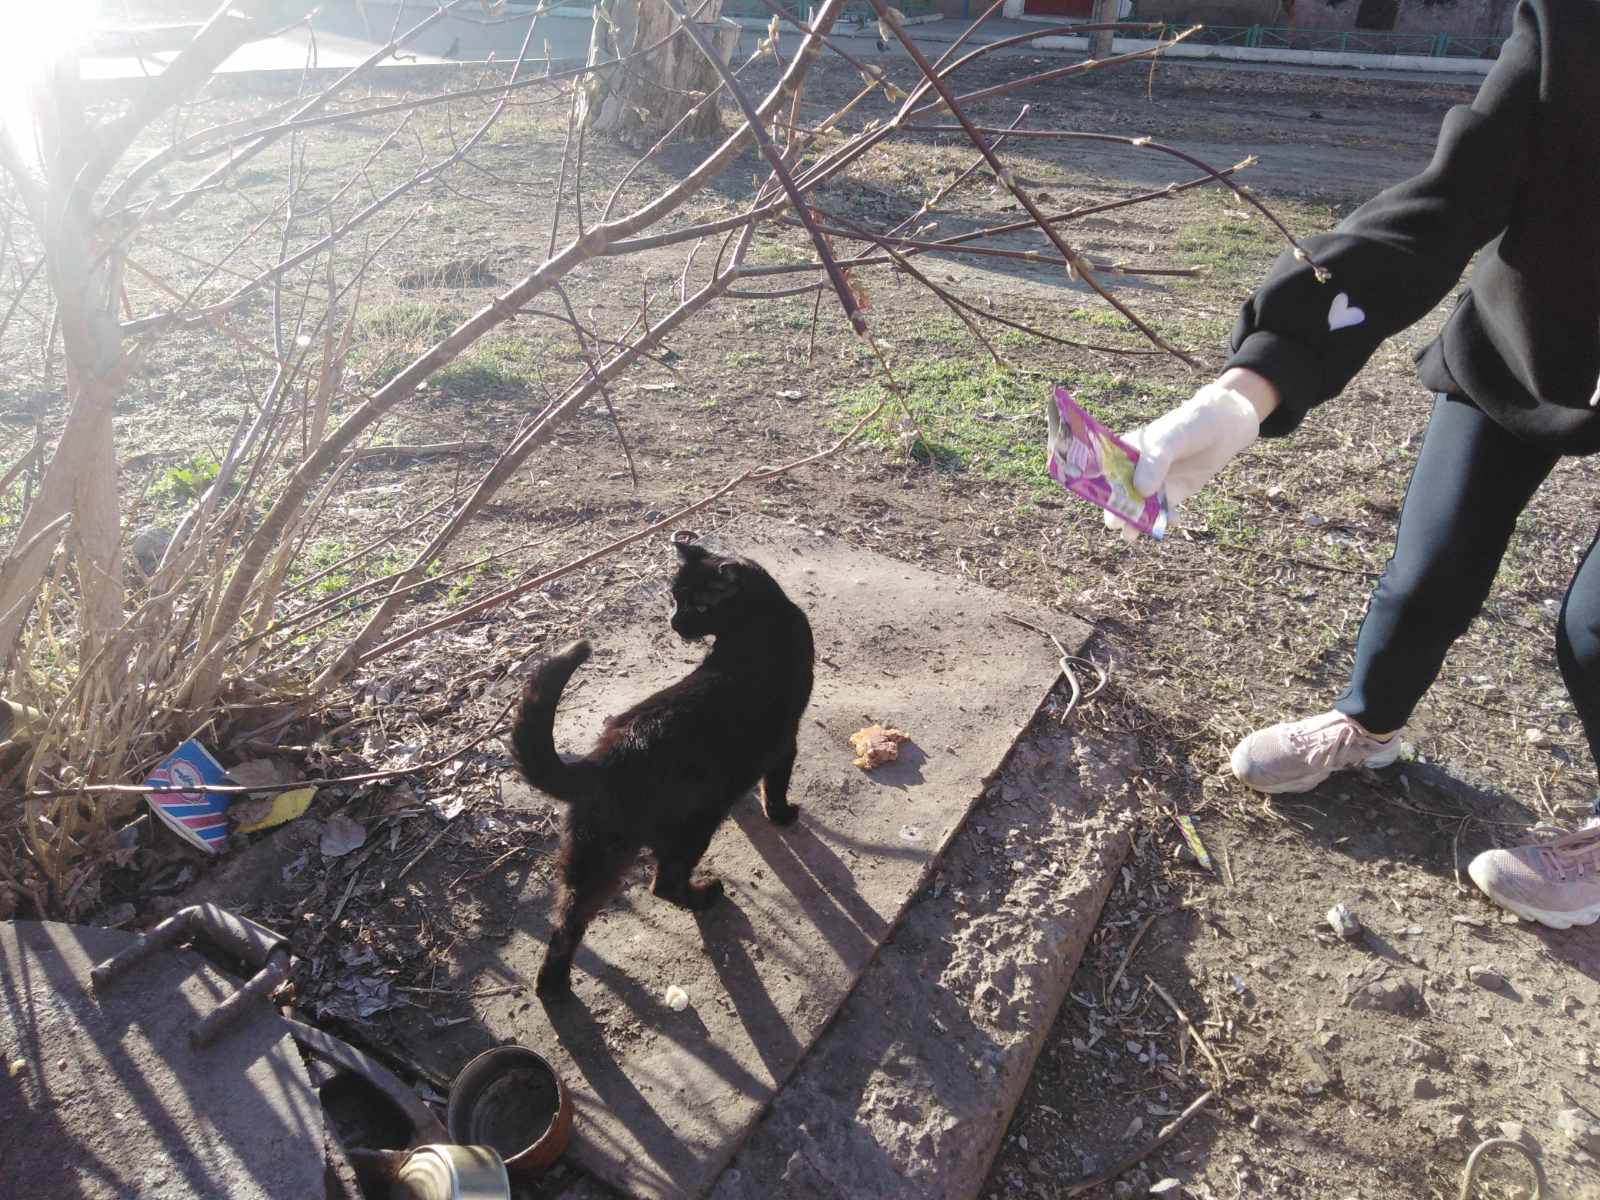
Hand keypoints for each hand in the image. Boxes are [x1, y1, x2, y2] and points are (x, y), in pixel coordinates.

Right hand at [1104, 372, 1273, 540]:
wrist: (1225, 426)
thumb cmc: (1191, 423)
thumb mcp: (1170, 439)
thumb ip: (1154, 463)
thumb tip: (1140, 492)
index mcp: (1126, 450)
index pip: (1108, 471)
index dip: (1102, 488)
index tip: (1104, 502)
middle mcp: (1137, 469)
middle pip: (1121, 493)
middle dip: (1117, 509)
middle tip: (1117, 524)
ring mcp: (1155, 483)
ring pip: (1141, 506)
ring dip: (1137, 520)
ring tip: (1133, 535)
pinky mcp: (1172, 493)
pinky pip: (1163, 511)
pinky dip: (1165, 520)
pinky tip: (1173, 521)